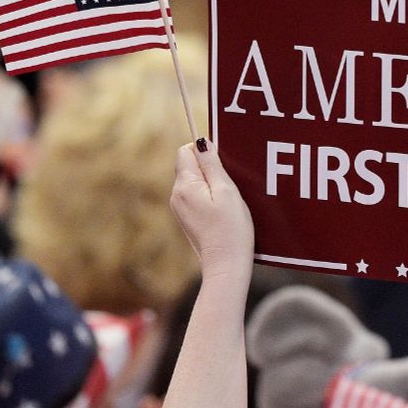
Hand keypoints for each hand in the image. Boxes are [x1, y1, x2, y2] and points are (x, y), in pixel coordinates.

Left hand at [170, 141, 253, 281]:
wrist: (227, 265)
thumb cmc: (231, 229)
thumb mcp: (226, 190)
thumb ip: (212, 164)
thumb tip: (202, 142)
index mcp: (184, 186)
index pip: (186, 151)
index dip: (205, 151)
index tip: (223, 165)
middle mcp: (176, 196)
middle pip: (189, 165)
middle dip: (209, 168)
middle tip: (229, 184)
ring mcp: (180, 208)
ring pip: (194, 181)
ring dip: (211, 182)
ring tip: (228, 199)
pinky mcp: (187, 218)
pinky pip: (196, 195)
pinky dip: (209, 196)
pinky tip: (223, 209)